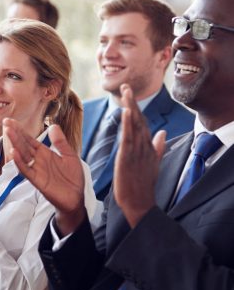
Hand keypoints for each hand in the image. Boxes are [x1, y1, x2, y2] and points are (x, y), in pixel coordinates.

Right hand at [3, 118, 86, 235]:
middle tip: (5, 122)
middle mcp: (39, 161)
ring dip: (15, 144)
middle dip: (15, 134)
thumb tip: (54, 126)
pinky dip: (20, 163)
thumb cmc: (73, 178)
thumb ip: (60, 142)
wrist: (76, 198)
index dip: (21, 130)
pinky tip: (14, 153)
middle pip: (24, 145)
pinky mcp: (38, 181)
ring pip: (23, 155)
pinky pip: (26, 171)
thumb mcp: (69, 156)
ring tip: (8, 132)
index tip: (11, 121)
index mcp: (45, 153)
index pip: (30, 140)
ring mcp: (37, 170)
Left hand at [114, 84, 166, 226]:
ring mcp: (137, 152)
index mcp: (148, 147)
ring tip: (126, 92)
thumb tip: (162, 133)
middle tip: (126, 86)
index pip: (142, 123)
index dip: (136, 108)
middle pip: (139, 120)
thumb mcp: (152, 164)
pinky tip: (126, 112)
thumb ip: (157, 147)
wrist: (139, 203)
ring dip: (130, 108)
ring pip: (134, 126)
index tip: (130, 94)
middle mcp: (144, 147)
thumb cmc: (143, 185)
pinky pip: (128, 138)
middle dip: (132, 103)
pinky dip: (128, 124)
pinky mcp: (128, 158)